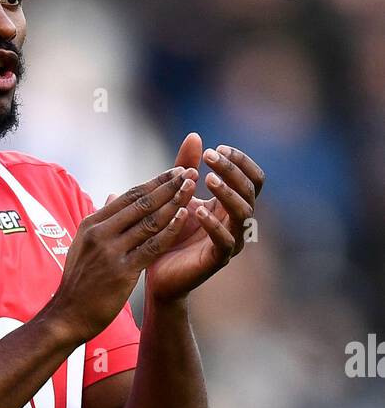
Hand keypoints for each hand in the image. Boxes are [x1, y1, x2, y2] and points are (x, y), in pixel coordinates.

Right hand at [50, 165, 197, 344]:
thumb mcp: (83, 245)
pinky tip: (185, 216)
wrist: (68, 315)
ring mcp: (111, 252)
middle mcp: (100, 233)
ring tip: (193, 188)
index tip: (175, 171)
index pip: (128, 196)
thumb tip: (112, 196)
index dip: (154, 182)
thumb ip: (101, 221)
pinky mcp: (122, 271)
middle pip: (140, 203)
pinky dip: (169, 230)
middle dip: (168, 186)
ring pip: (148, 221)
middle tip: (190, 172)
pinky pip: (151, 246)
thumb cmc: (79, 282)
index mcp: (92, 224)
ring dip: (174, 202)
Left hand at [145, 132, 264, 303]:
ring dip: (228, 193)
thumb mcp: (177, 195)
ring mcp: (231, 241)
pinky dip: (213, 225)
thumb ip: (185, 168)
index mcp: (230, 204)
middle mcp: (236, 222)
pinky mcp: (217, 260)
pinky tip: (197, 211)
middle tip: (210, 158)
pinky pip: (225, 241)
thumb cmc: (169, 231)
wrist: (155, 271)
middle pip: (250, 190)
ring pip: (244, 213)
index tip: (215, 149)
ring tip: (208, 180)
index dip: (239, 161)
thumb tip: (194, 136)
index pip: (251, 178)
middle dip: (232, 170)